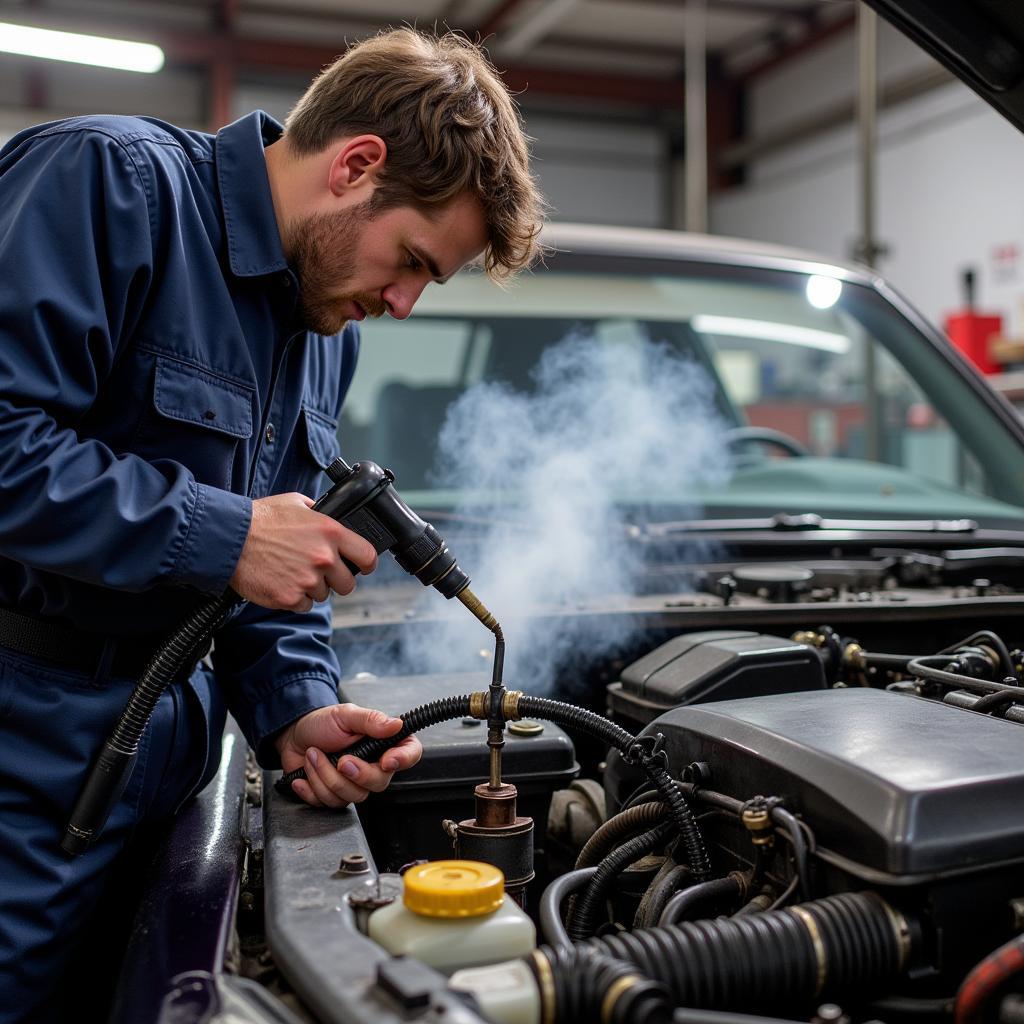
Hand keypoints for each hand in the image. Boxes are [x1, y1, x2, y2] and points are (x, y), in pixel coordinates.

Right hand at [230, 492, 377, 610]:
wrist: (229, 538)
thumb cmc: (260, 518)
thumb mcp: (296, 502)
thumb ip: (318, 511)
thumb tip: (328, 515)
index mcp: (330, 532)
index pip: (368, 556)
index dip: (367, 564)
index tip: (363, 566)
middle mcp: (324, 558)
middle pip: (348, 584)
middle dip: (337, 580)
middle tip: (319, 572)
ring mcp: (308, 580)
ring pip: (324, 595)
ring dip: (312, 588)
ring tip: (292, 572)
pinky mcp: (290, 598)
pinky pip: (304, 605)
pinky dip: (295, 598)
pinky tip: (282, 582)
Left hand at [275, 703, 422, 807]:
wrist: (294, 736)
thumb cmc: (322, 723)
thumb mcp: (346, 715)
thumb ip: (371, 720)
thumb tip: (396, 724)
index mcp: (383, 742)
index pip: (409, 753)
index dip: (403, 759)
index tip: (386, 761)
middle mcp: (373, 764)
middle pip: (379, 783)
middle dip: (354, 774)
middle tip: (340, 759)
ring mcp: (354, 783)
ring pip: (351, 796)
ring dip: (324, 775)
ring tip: (313, 755)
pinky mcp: (335, 795)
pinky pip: (329, 803)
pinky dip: (311, 788)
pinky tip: (305, 774)